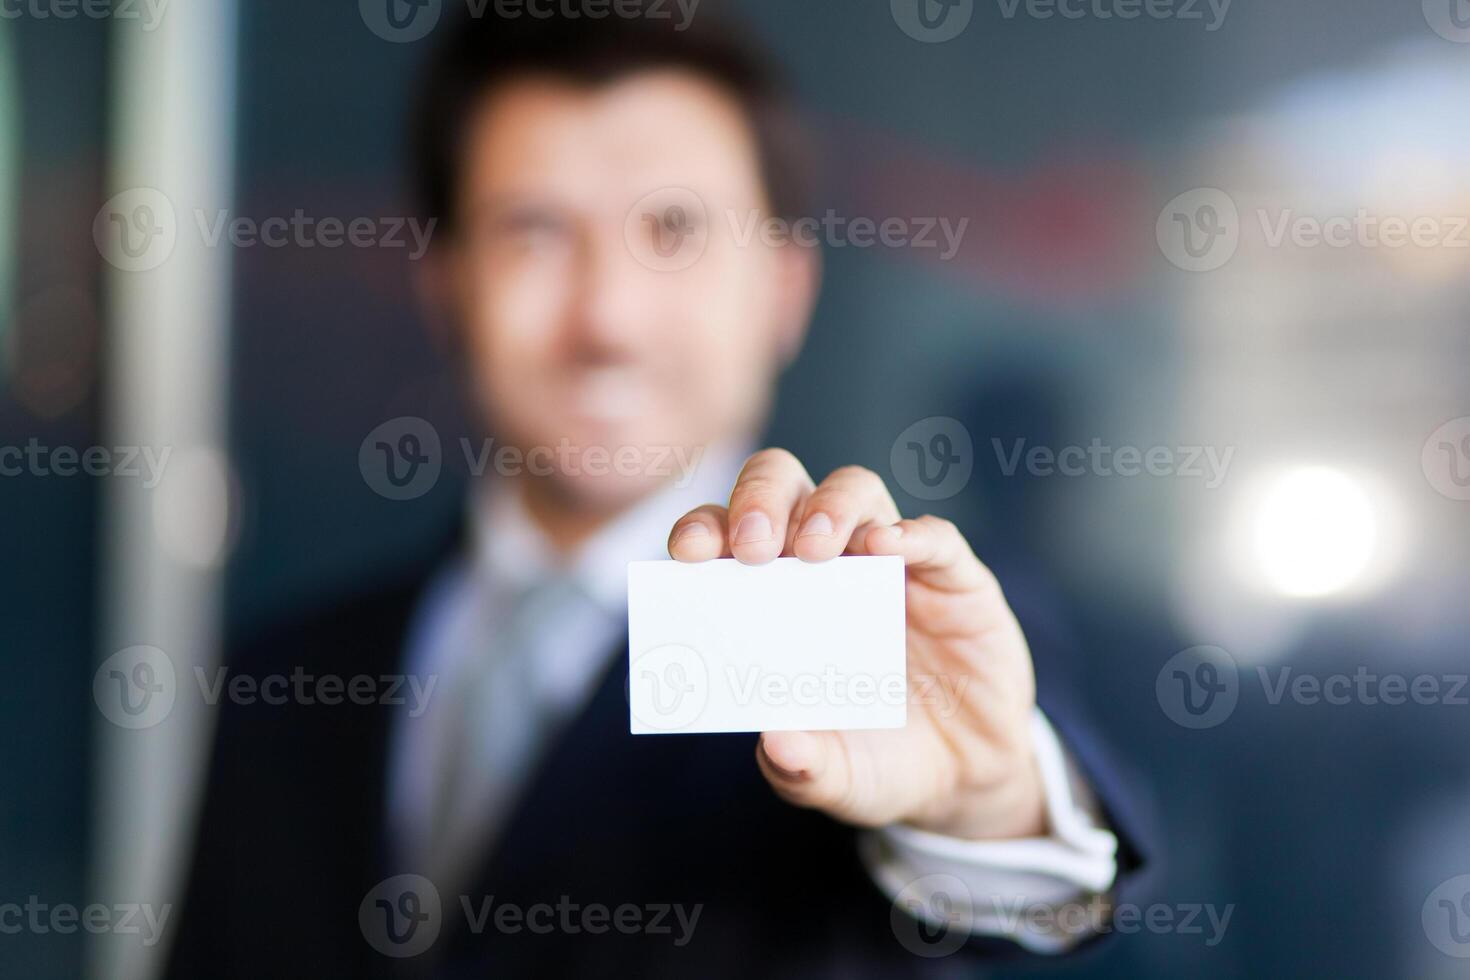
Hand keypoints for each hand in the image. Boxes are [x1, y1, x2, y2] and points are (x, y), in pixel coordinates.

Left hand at [667, 448, 1046, 840]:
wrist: (964, 780)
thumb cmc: (878, 760)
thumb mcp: (835, 779)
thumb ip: (801, 767)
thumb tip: (777, 743)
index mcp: (774, 595)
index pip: (728, 534)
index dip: (704, 530)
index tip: (688, 554)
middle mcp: (829, 562)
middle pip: (784, 486)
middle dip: (759, 500)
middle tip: (753, 548)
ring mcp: (893, 564)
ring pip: (855, 490)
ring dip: (829, 508)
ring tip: (814, 549)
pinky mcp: (956, 580)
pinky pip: (936, 538)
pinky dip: (912, 534)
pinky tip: (889, 547)